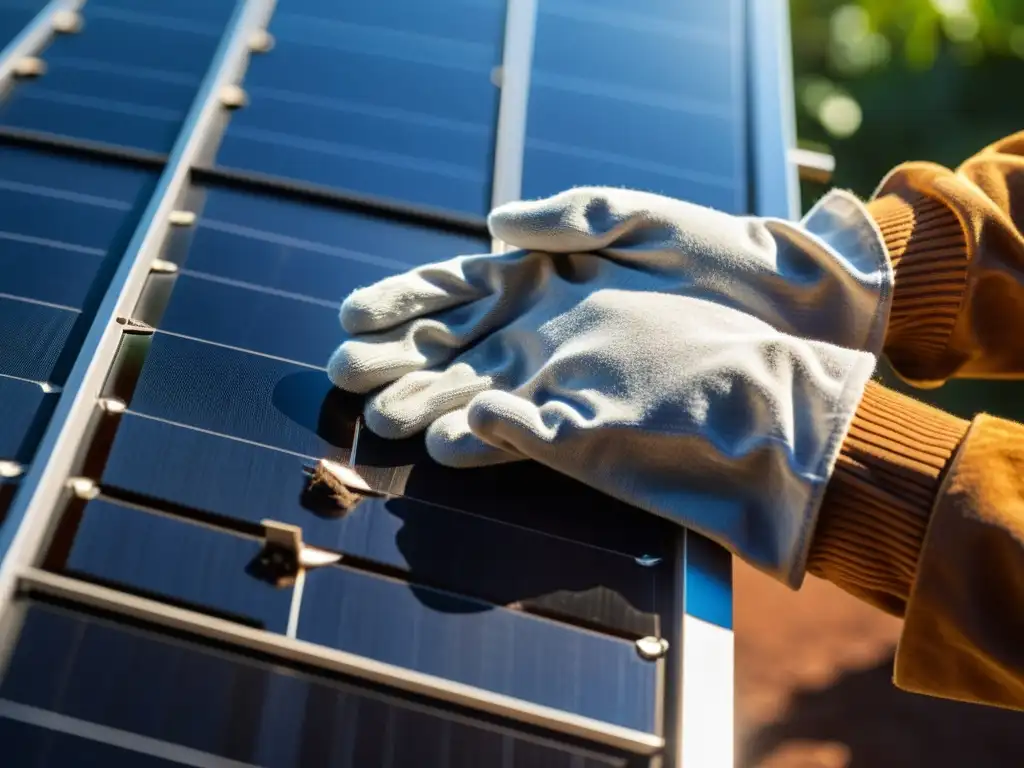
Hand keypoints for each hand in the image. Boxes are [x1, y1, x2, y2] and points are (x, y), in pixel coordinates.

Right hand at [334, 187, 888, 396]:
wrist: (790, 314)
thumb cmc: (721, 255)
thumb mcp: (643, 217)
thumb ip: (570, 216)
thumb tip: (494, 226)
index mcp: (540, 276)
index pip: (452, 287)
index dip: (400, 301)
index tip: (350, 313)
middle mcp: (539, 328)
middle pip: (448, 345)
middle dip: (392, 360)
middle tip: (341, 374)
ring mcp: (562, 374)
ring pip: (473, 389)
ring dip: (423, 404)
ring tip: (376, 417)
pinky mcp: (593, 415)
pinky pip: (526, 429)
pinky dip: (485, 438)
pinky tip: (446, 445)